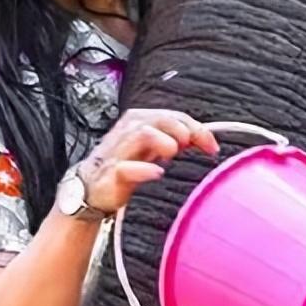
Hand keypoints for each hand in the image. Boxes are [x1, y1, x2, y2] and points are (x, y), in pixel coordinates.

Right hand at [78, 109, 218, 213]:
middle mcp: (128, 130)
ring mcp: (118, 151)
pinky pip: (125, 168)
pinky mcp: (109, 174)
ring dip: (164, 142)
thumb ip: (178, 138)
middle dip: (181, 131)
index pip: (174, 116)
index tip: (212, 146)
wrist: (92, 189)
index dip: (197, 129)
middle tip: (188, 146)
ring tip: (172, 154)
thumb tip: (206, 137)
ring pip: (143, 134)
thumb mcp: (155, 147)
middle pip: (161, 119)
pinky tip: (156, 172)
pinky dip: (143, 169)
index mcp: (140, 120)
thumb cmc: (127, 164)